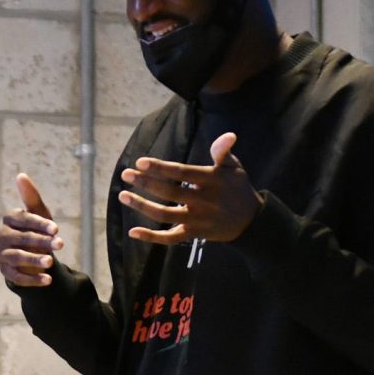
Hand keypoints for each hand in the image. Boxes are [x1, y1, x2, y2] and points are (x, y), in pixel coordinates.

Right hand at [0, 173, 65, 287]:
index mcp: (9, 219)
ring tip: (51, 263)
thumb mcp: (38, 215)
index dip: (39, 224)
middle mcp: (1, 236)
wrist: (31, 256)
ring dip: (34, 260)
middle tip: (61, 245)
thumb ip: (31, 197)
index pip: (23, 219)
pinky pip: (17, 277)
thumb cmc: (36, 231)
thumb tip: (21, 175)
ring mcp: (2, 255)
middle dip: (40, 242)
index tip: (56, 229)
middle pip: (20, 238)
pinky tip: (48, 280)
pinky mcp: (6, 272)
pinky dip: (33, 279)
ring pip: (16, 257)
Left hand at [120, 131, 260, 244]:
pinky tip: (132, 231)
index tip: (140, 162)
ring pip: (165, 215)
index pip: (182, 173)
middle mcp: (203, 201)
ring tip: (123, 195)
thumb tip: (228, 136)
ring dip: (142, 206)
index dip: (160, 168)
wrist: (250, 222)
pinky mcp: (193, 234)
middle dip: (146, 183)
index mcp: (211, 181)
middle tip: (126, 174)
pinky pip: (170, 238)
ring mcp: (197, 220)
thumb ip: (224, 152)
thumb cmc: (237, 189)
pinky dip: (151, 237)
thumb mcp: (234, 168)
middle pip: (169, 192)